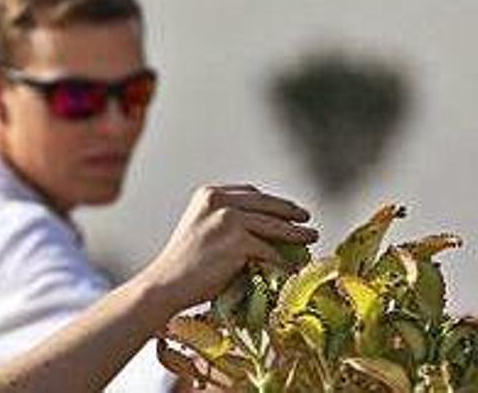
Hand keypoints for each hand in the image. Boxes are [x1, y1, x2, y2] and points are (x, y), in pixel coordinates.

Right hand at [137, 184, 317, 315]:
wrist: (166, 284)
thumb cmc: (184, 264)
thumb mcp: (202, 229)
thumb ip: (229, 220)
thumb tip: (268, 226)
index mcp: (209, 194)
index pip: (250, 193)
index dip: (272, 202)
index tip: (287, 209)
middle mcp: (219, 201)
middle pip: (266, 204)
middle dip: (290, 211)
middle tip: (306, 219)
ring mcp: (229, 220)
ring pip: (274, 226)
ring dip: (296, 234)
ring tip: (310, 237)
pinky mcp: (238, 242)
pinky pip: (270, 252)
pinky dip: (283, 262)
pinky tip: (291, 267)